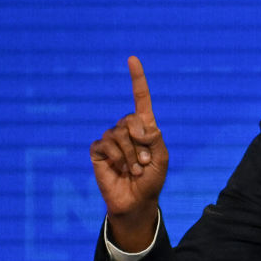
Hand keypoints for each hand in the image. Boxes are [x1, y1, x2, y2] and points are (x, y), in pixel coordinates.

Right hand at [89, 56, 168, 250]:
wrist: (137, 201)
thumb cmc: (152, 180)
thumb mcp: (162, 158)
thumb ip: (156, 139)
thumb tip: (141, 125)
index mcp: (145, 127)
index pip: (140, 98)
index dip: (137, 79)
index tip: (132, 59)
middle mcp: (126, 129)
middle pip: (130, 119)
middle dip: (141, 142)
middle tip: (145, 162)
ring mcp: (110, 139)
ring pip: (118, 135)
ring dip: (131, 155)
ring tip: (135, 169)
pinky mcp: (98, 151)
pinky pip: (105, 145)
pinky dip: (117, 159)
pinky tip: (121, 169)